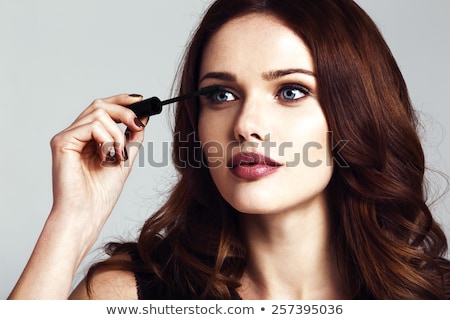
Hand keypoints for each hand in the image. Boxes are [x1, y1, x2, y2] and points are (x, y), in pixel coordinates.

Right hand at [49, 93, 146, 233]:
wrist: (86, 213)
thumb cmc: (100, 193)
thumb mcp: (124, 160)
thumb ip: (131, 139)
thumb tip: (141, 118)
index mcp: (88, 138)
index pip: (103, 109)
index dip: (122, 101)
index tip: (141, 100)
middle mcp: (76, 134)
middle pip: (100, 105)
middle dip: (124, 111)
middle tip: (138, 125)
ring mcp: (67, 137)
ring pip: (98, 113)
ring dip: (117, 134)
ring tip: (118, 155)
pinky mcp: (62, 142)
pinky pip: (91, 125)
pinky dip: (107, 139)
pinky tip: (107, 156)